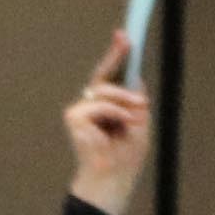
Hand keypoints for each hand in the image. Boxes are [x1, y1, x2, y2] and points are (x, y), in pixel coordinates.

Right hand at [68, 31, 153, 214]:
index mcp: (109, 107)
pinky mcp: (74, 117)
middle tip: (125, 37)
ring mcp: (80, 111)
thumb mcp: (140, 123)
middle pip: (102, 74)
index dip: (117, 56)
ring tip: (135, 115)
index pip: (112, 77)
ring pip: (104, 89)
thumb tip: (134, 80)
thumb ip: (135, 101)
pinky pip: (99, 104)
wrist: (112, 177)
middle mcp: (92, 106)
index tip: (124, 36)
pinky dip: (114, 112)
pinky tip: (120, 125)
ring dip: (124, 100)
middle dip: (114, 55)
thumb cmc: (124, 156)